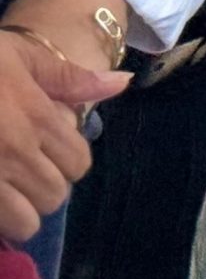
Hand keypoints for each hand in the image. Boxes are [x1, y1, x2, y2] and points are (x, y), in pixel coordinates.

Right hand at [0, 31, 123, 242]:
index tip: (49, 151)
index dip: (68, 161)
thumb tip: (121, 83)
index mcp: (36, 118)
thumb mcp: (20, 56)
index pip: (79, 163)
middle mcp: (15, 152)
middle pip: (54, 197)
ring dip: (18, 212)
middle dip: (44, 188)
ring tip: (4, 190)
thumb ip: (68, 78)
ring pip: (25, 222)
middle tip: (24, 171)